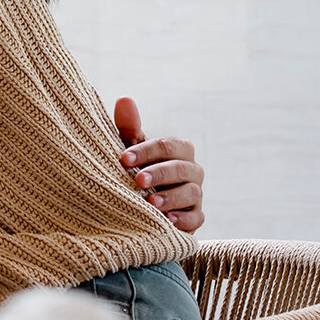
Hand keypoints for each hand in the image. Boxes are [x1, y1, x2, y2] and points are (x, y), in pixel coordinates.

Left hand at [114, 97, 204, 233]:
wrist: (140, 204)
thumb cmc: (136, 169)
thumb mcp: (130, 150)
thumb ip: (129, 128)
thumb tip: (124, 99)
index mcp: (179, 151)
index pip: (168, 146)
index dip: (146, 151)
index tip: (123, 158)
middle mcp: (191, 171)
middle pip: (182, 168)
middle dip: (160, 173)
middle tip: (138, 180)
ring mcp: (195, 195)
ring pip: (192, 193)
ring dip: (171, 197)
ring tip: (151, 203)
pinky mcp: (194, 218)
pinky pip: (196, 219)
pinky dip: (183, 220)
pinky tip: (167, 220)